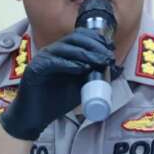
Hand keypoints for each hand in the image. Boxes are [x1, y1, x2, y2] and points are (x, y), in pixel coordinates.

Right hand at [0, 29, 115, 140]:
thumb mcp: (82, 86)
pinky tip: (81, 68)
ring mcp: (42, 58)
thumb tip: (117, 69)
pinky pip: (53, 62)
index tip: (110, 48)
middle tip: (107, 56)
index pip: (80, 36)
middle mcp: (52, 51)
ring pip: (65, 48)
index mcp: (62, 52)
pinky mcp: (35, 69)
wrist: (36, 117)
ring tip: (100, 61)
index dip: (96, 39)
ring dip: (85, 54)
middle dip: (94, 45)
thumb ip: (96, 76)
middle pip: (74, 38)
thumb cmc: (57, 101)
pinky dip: (69, 64)